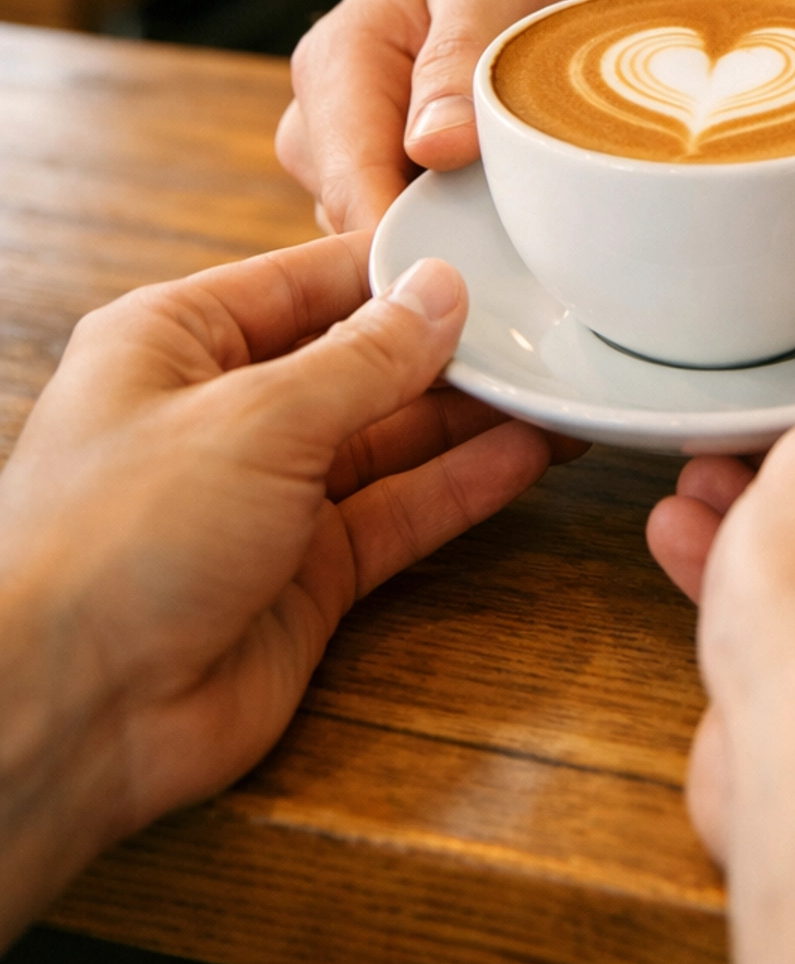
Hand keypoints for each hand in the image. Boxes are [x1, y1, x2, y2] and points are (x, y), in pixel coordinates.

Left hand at [0, 239, 554, 943]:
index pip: (308, 280)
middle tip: (545, 319)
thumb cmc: (110, 543)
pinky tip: (528, 452)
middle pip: (356, 360)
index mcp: (174, 341)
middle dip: (446, 344)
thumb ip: (364, 359)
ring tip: (560, 379)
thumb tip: (441, 295)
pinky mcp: (304, 578)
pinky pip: (398, 514)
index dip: (397, 266)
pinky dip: (462, 485)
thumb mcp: (254, 417)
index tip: (485, 250)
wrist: (66, 714)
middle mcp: (220, 413)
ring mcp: (264, 499)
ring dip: (470, 415)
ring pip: (388, 440)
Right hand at [277, 0, 589, 233]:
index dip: (397, 238)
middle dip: (423, 246)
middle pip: (352, 220)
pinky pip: (399, 228)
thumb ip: (459, 56)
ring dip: (439, 243)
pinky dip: (447, 234)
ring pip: (372, 234)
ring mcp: (343, 151)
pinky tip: (499, 224)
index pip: (350, 178)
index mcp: (339, 60)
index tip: (459, 281)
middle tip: (514, 259)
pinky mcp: (377, 175)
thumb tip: (432, 148)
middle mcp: (322, 114)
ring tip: (517, 226)